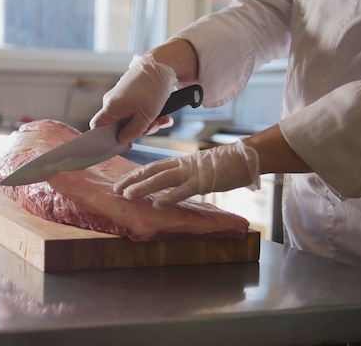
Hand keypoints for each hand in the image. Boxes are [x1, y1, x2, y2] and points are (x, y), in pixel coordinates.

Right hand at [89, 54, 176, 143]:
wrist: (161, 66)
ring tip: (162, 119)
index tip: (120, 141)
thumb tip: (120, 140)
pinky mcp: (129, 95)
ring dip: (147, 123)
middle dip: (137, 130)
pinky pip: (135, 111)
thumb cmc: (151, 89)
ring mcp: (120, 98)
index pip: (97, 127)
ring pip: (130, 120)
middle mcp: (111, 102)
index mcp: (110, 107)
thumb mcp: (145, 116)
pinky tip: (162, 115)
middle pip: (118, 126)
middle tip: (152, 127)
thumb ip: (132, 132)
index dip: (105, 138)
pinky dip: (148, 114)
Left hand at [113, 140, 260, 207]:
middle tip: (115, 189)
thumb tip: (171, 188)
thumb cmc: (224, 165)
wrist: (245, 157)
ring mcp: (192, 172)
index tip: (121, 182)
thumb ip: (184, 177)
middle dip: (132, 180)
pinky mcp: (203, 181)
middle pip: (152, 171)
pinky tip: (157, 205)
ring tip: (128, 195)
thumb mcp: (198, 168)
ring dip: (144, 187)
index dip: (135, 174)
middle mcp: (182, 165)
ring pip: (162, 179)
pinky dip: (170, 197)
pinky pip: (184, 190)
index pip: (152, 167)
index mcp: (180, 162)